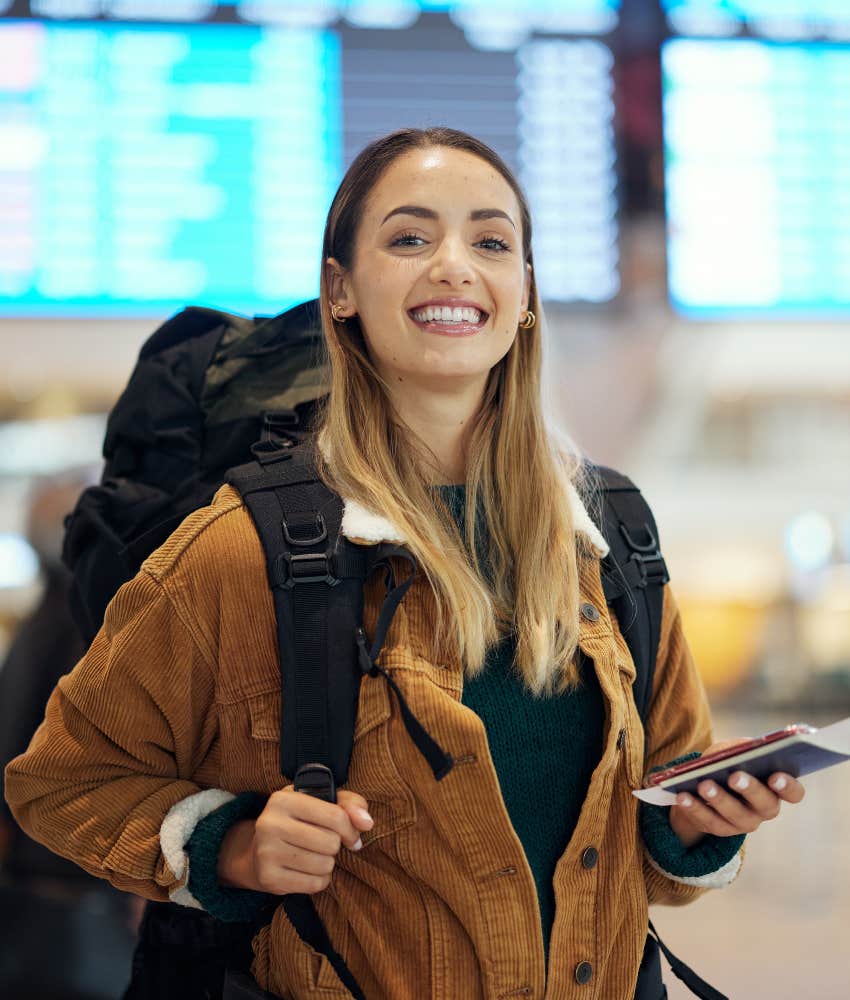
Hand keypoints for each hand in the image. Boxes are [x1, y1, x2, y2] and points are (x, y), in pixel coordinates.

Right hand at [218, 785, 373, 893]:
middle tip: (323, 844)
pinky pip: (314, 884)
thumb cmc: (298, 821)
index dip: (351, 829)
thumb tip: (367, 822)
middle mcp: (270, 823)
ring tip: (314, 855)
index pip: (335, 816)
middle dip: (334, 846)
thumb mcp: (320, 802)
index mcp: (284, 799)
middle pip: (330, 843)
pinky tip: (307, 870)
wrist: (257, 851)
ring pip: (324, 865)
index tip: (351, 835)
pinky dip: (319, 880)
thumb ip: (350, 804)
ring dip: (327, 863)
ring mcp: (267, 852)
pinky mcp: (268, 878)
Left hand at [668, 739, 805, 847]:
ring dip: (719, 799)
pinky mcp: (719, 830)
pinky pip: (708, 822)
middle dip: (750, 789)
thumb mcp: (732, 750)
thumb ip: (741, 747)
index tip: (776, 776)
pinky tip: (682, 796)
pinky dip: (695, 807)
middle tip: (734, 777)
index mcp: (775, 788)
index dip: (788, 786)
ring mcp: (743, 823)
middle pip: (765, 804)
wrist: (701, 785)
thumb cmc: (726, 763)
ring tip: (704, 785)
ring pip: (735, 816)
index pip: (793, 793)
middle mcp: (764, 809)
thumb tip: (745, 748)